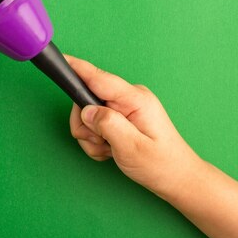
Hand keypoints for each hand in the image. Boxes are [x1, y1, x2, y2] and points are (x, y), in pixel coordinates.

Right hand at [66, 54, 201, 198]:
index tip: (60, 59)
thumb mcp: (132, 147)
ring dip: (91, 136)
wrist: (176, 178)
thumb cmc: (160, 164)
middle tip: (101, 144)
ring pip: (88, 114)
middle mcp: (129, 98)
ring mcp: (125, 107)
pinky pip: (95, 123)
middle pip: (87, 99)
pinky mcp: (121, 116)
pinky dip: (96, 140)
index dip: (77, 68)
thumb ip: (107, 125)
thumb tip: (86, 110)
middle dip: (86, 125)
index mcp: (135, 99)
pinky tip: (111, 150)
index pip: (99, 78)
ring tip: (109, 150)